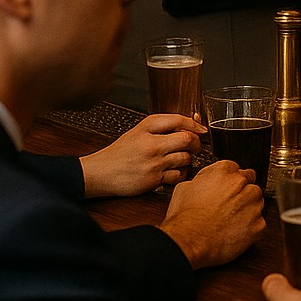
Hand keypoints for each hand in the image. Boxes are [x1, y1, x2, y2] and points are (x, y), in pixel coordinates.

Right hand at [79, 114, 205, 196]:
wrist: (99, 173)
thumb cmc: (120, 153)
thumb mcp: (138, 131)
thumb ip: (162, 126)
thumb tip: (192, 123)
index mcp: (146, 128)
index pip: (178, 120)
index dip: (195, 123)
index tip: (201, 129)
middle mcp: (150, 144)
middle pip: (187, 139)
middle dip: (196, 142)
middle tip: (195, 145)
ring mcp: (152, 163)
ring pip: (185, 158)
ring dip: (188, 159)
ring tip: (181, 158)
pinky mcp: (152, 180)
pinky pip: (178, 175)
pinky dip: (180, 173)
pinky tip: (174, 171)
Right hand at [159, 159, 264, 268]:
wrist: (189, 241)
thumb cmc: (185, 218)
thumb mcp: (184, 188)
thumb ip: (202, 180)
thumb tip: (205, 182)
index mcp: (224, 171)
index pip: (237, 170)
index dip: (230, 184)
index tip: (226, 192)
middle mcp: (242, 184)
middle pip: (250, 186)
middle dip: (241, 196)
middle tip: (227, 209)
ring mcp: (253, 204)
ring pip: (256, 204)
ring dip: (247, 211)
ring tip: (228, 222)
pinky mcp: (258, 224)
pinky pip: (259, 224)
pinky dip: (250, 229)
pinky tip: (234, 232)